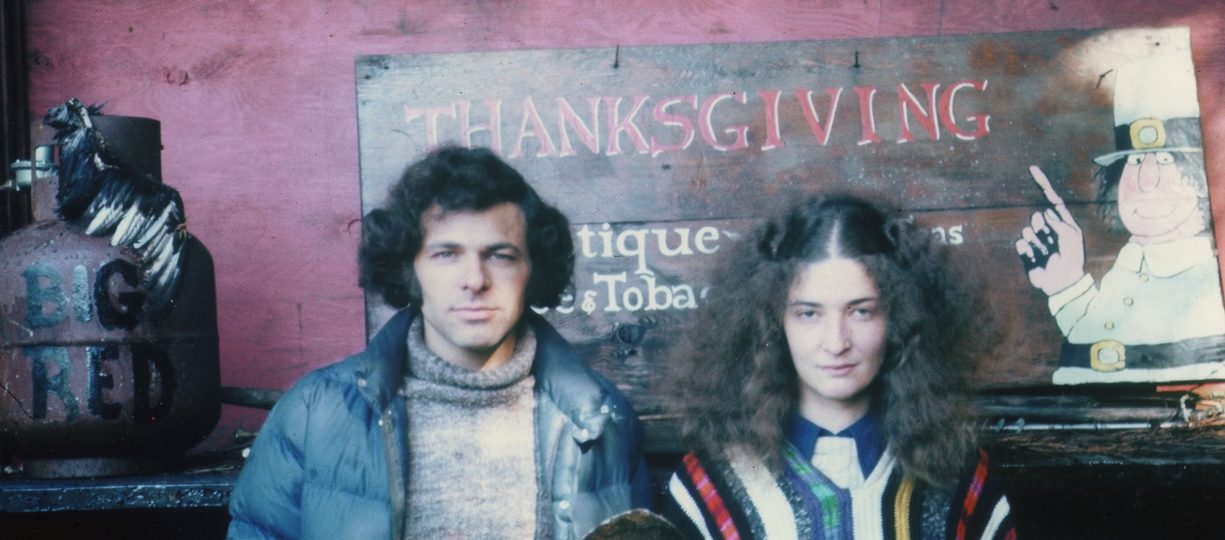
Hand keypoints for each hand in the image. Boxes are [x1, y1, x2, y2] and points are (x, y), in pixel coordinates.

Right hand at [1015, 165, 1085, 294]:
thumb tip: (1044, 212)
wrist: (1062, 283)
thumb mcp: (1071, 237)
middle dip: (1041, 227)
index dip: (1044, 185)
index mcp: (1063, 224)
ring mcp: (1037, 242)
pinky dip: (1026, 249)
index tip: (1032, 169)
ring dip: (1035, 241)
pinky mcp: (1027, 254)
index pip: (1053, 200)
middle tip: (1047, 238)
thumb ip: (1059, 222)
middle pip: (1038, 218)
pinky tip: (1035, 257)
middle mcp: (1049, 231)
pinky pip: (1020, 244)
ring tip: (1044, 252)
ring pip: (1028, 231)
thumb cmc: (1071, 259)